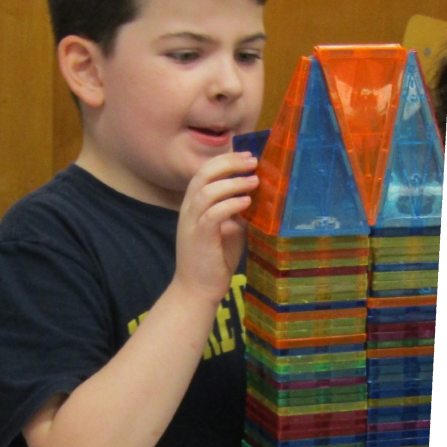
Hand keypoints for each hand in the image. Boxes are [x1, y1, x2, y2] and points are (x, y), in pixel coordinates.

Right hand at [174, 152, 257, 303]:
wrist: (196, 290)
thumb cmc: (214, 261)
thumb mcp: (229, 230)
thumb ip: (237, 212)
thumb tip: (257, 195)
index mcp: (194, 205)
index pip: (204, 172)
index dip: (225, 160)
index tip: (247, 156)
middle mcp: (189, 210)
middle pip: (203, 174)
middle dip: (228, 164)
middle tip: (252, 162)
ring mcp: (192, 224)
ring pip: (207, 191)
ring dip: (233, 183)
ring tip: (254, 182)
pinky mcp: (199, 238)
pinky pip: (212, 214)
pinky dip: (230, 204)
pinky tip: (246, 202)